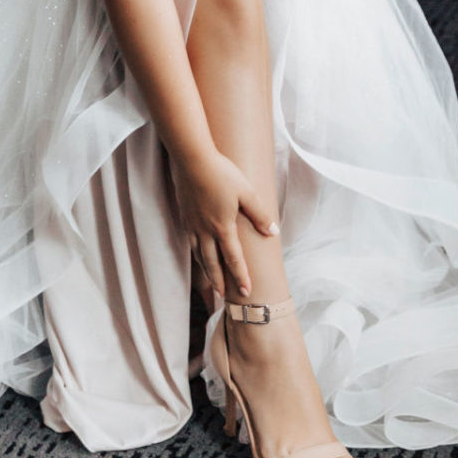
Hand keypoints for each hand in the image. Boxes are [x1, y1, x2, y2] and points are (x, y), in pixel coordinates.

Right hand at [171, 146, 278, 299]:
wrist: (192, 160)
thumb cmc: (222, 174)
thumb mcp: (247, 192)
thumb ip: (259, 214)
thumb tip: (272, 232)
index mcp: (223, 227)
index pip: (233, 259)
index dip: (241, 277)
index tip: (247, 292)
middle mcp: (206, 231)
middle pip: (213, 263)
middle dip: (219, 282)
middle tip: (224, 298)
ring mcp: (193, 224)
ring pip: (200, 255)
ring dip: (207, 271)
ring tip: (212, 282)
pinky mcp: (185, 216)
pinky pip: (191, 243)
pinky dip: (197, 255)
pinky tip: (199, 254)